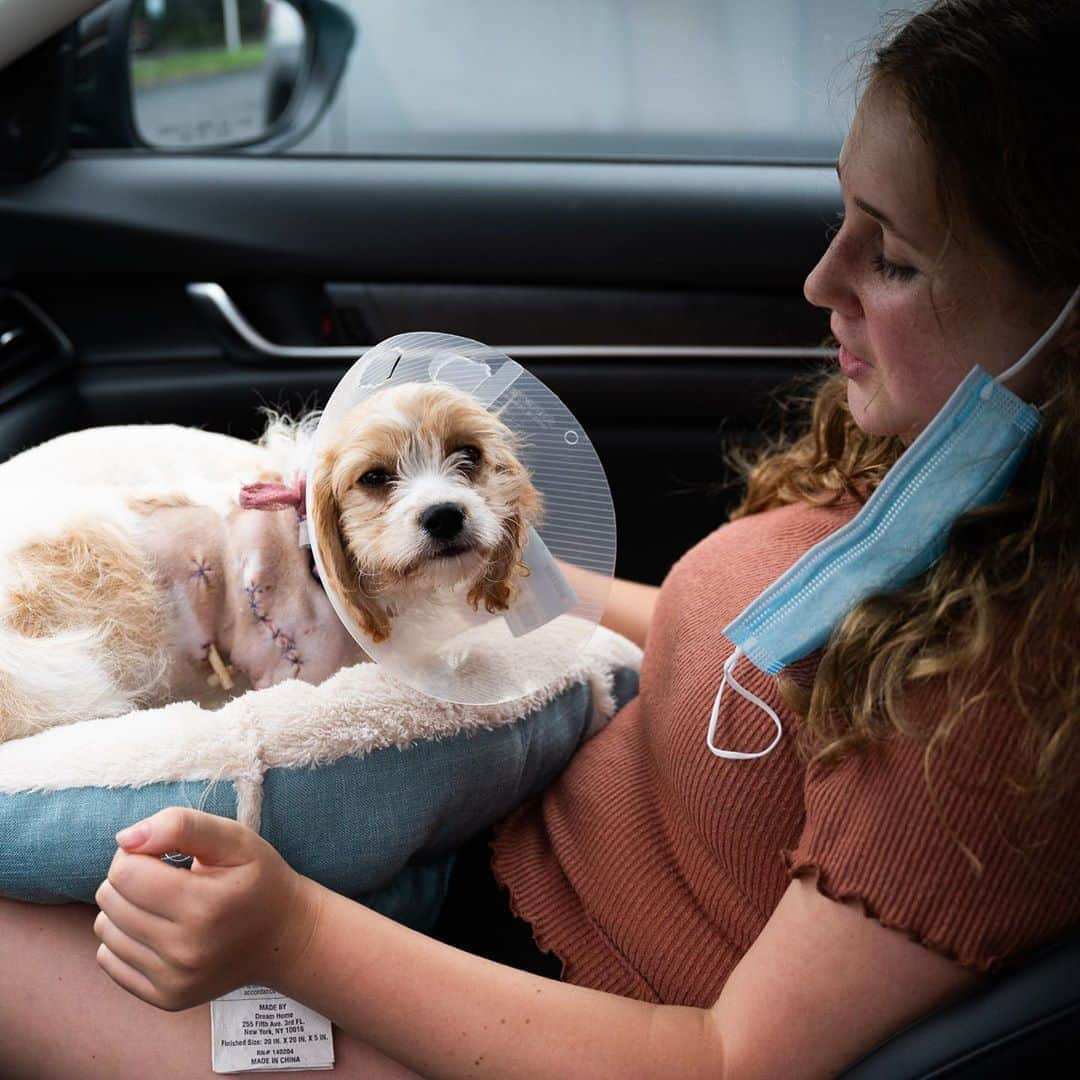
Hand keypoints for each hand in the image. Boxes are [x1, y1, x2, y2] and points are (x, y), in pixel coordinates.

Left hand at [93, 807, 321, 1011]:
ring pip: (105, 930)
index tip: (163, 853)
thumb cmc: (257, 879)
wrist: (283, 936)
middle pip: (111, 900)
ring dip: (124, 908)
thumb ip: (182, 825)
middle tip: (164, 875)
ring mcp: (174, 980)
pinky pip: (109, 960)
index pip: (125, 872)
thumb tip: (124, 839)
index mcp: (205, 905)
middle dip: (129, 877)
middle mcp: (187, 950)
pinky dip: (124, 938)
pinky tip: (156, 929)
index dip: (137, 852)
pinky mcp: (165, 998)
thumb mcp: (234, 838)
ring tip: (161, 902)